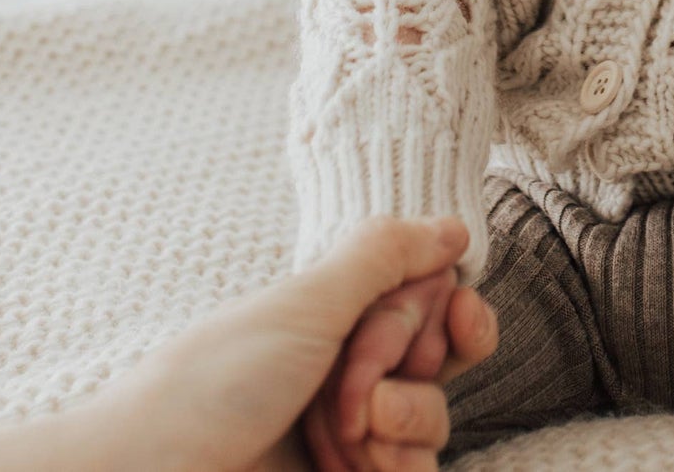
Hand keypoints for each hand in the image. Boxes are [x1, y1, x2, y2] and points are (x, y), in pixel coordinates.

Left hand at [138, 215, 494, 471]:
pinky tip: (356, 465)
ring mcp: (349, 434)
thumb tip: (456, 226)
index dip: (457, 311)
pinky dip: (400, 465)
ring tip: (349, 434)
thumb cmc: (215, 382)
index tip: (458, 313)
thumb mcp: (306, 303)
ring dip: (404, 421)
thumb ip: (385, 257)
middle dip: (413, 365)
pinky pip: (417, 470)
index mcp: (338, 314)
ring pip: (433, 421)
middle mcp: (349, 369)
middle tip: (357, 374)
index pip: (435, 302)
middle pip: (441, 360)